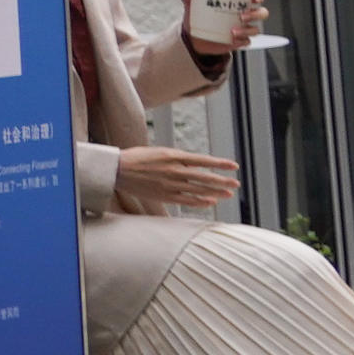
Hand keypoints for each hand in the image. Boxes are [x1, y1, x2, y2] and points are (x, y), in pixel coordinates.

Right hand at [116, 148, 240, 213]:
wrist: (117, 169)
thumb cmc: (137, 158)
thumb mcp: (159, 152)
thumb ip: (178, 159)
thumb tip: (196, 165)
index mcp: (173, 156)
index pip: (203, 160)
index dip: (220, 164)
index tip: (234, 166)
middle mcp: (174, 170)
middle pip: (205, 177)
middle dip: (222, 181)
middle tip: (236, 183)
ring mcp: (170, 184)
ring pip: (198, 189)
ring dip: (216, 192)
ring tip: (228, 194)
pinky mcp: (164, 195)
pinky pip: (187, 200)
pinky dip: (200, 201)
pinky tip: (210, 202)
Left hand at [177, 0, 269, 55]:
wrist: (195, 39)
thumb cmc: (199, 19)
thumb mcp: (193, 8)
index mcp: (237, 3)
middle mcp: (244, 16)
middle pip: (261, 13)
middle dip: (255, 14)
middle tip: (242, 16)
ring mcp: (243, 29)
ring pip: (256, 29)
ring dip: (247, 30)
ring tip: (233, 31)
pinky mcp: (239, 42)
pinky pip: (247, 42)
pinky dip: (242, 41)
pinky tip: (233, 40)